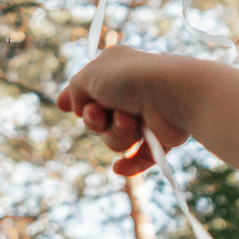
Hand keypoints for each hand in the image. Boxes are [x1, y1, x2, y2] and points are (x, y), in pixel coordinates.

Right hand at [56, 46, 199, 176]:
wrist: (174, 94)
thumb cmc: (132, 79)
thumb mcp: (90, 76)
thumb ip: (75, 89)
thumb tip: (77, 106)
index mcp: (114, 69)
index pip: (90, 86)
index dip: (76, 98)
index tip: (64, 106)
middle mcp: (129, 91)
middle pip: (97, 119)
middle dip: (95, 121)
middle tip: (100, 114)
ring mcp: (144, 115)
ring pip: (115, 139)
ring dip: (117, 133)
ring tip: (130, 121)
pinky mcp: (159, 137)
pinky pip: (140, 157)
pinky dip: (131, 163)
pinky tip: (120, 169)